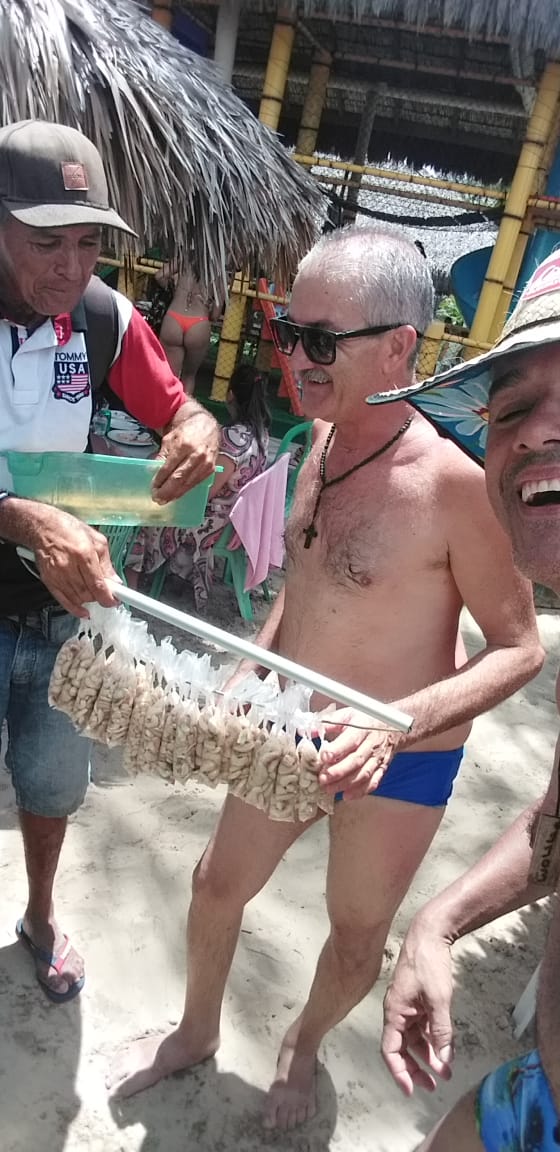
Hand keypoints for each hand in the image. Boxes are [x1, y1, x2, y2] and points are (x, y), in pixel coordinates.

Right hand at [29, 506, 117, 617]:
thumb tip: (115, 580)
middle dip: (100, 595)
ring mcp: (57, 575)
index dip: (109, 597)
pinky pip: (63, 601)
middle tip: (106, 591)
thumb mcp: (96, 540)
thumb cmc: (68, 529)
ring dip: (89, 599)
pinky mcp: (49, 580)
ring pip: (78, 599)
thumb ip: (107, 563)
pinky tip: (83, 611)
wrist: (43, 526)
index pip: (98, 585)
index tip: (116, 600)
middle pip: (89, 594)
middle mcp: (68, 566)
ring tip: (93, 590)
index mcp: (83, 553)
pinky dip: (75, 609)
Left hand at [152, 404, 218, 503]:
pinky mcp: (210, 469)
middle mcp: (197, 456)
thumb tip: (152, 472)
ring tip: (165, 500)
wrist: (207, 426)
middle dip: (167, 491)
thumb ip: (162, 456)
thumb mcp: (169, 439)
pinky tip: (177, 494)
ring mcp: (205, 464)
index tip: (153, 488)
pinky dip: (185, 490)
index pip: (169, 467)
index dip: (160, 480)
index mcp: (184, 445)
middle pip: (179, 478)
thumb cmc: (186, 432)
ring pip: (188, 484)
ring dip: (175, 494)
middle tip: (157, 499)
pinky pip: (195, 483)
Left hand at [318, 708, 397, 798]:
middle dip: (339, 772)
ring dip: (346, 784)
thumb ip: (329, 722)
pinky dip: (361, 791)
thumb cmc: (366, 720)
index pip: (351, 740)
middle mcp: (372, 744)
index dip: (337, 749)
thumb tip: (310, 731)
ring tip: (330, 789)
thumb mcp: (348, 714)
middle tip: (323, 778)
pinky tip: (347, 795)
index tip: (324, 756)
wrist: (393, 727)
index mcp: (362, 728)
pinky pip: (373, 782)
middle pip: (357, 760)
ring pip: (364, 774)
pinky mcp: (381, 768)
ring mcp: (377, 758)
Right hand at [382, 919, 454, 1096]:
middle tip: (433, 1085)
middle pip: (402, 1048)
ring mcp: (407, 1006)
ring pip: (413, 1039)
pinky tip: (444, 1049)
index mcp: (394, 1012)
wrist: (430, 934)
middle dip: (416, 1068)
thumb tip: (444, 1059)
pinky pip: (421, 1027)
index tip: (411, 1089)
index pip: (390, 1050)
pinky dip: (431, 1039)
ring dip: (427, 1055)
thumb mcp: (438, 1000)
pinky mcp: (417, 1001)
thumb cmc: (429, 963)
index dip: (399, 1072)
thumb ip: (441, 1031)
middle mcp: (397, 1012)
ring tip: (444, 1072)